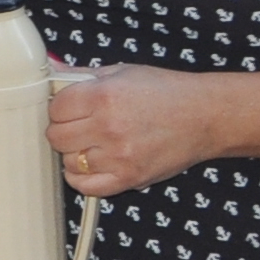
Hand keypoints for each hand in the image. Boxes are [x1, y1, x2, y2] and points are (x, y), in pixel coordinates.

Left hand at [42, 63, 210, 195]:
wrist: (205, 116)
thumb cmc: (168, 92)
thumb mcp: (123, 72)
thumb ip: (83, 75)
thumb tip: (53, 73)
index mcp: (104, 96)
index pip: (55, 109)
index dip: (60, 108)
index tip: (69, 108)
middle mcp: (108, 127)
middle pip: (56, 137)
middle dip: (64, 130)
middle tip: (80, 125)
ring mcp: (118, 156)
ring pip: (69, 162)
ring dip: (75, 154)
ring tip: (94, 143)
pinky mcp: (129, 179)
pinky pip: (85, 187)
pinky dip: (82, 178)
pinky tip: (93, 164)